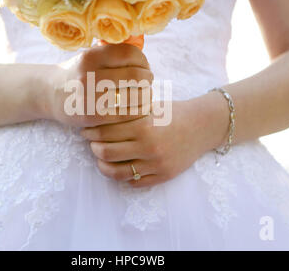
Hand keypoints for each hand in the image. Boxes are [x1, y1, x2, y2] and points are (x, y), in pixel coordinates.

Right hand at [46, 44, 153, 126]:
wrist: (50, 94)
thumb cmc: (79, 73)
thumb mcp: (90, 56)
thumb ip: (113, 53)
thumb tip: (144, 52)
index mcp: (91, 56)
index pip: (129, 54)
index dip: (144, 61)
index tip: (146, 67)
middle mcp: (89, 75)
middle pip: (135, 77)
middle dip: (148, 80)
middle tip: (149, 82)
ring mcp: (90, 97)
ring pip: (134, 97)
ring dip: (146, 97)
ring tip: (146, 95)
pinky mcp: (92, 117)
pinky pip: (127, 114)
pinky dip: (139, 111)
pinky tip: (139, 109)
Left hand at [80, 95, 228, 187]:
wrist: (202, 126)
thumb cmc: (173, 112)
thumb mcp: (150, 105)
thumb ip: (126, 109)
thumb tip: (96, 110)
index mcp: (144, 126)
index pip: (105, 132)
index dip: (90, 130)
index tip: (85, 128)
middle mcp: (149, 147)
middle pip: (106, 152)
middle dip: (93, 146)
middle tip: (91, 141)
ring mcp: (156, 165)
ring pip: (116, 172)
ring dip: (103, 164)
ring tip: (101, 156)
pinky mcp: (163, 176)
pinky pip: (133, 182)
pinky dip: (121, 175)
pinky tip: (118, 166)